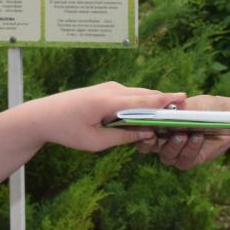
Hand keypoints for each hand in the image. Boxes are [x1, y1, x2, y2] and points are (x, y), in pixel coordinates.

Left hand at [32, 81, 185, 153]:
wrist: (42, 115)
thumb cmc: (67, 130)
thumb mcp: (95, 142)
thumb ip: (124, 137)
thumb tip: (148, 134)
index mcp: (108, 102)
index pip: (143, 100)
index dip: (165, 100)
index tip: (184, 99)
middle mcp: (111, 90)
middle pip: (145, 94)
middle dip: (166, 101)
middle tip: (187, 107)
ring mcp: (109, 87)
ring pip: (139, 94)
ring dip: (154, 102)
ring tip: (175, 110)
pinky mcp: (107, 90)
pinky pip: (131, 95)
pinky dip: (143, 102)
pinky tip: (153, 111)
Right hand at [133, 94, 229, 170]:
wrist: (226, 118)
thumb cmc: (203, 107)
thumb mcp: (190, 104)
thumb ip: (176, 108)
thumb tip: (165, 106)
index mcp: (155, 125)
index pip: (139, 129)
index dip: (137, 129)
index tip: (143, 124)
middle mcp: (161, 141)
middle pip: (147, 146)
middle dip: (150, 141)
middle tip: (155, 134)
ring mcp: (174, 153)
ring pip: (166, 155)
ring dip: (174, 145)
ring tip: (183, 133)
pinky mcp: (188, 160)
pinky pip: (184, 160)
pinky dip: (191, 148)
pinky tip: (197, 137)